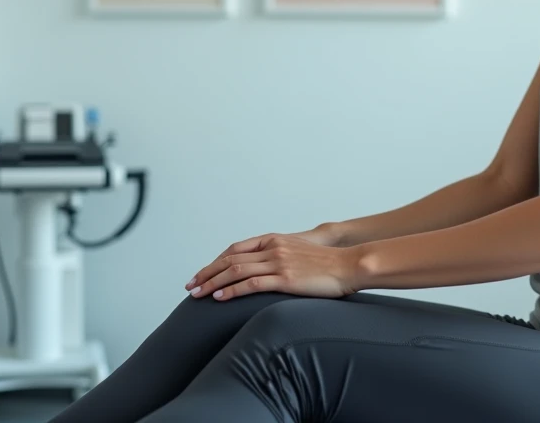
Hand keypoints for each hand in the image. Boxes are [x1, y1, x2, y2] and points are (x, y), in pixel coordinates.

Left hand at [184, 232, 360, 300]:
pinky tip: (220, 298)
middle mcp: (273, 249)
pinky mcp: (285, 278)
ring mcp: (279, 262)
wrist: (349, 265)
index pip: (235, 249)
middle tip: (190, 286)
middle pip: (229, 259)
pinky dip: (232, 290)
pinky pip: (251, 283)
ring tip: (197, 294)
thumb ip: (279, 258)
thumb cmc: (327, 264)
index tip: (201, 274)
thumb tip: (263, 272)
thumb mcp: (298, 253)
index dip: (215, 262)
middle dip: (206, 273)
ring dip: (213, 283)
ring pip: (235, 270)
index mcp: (274, 241)